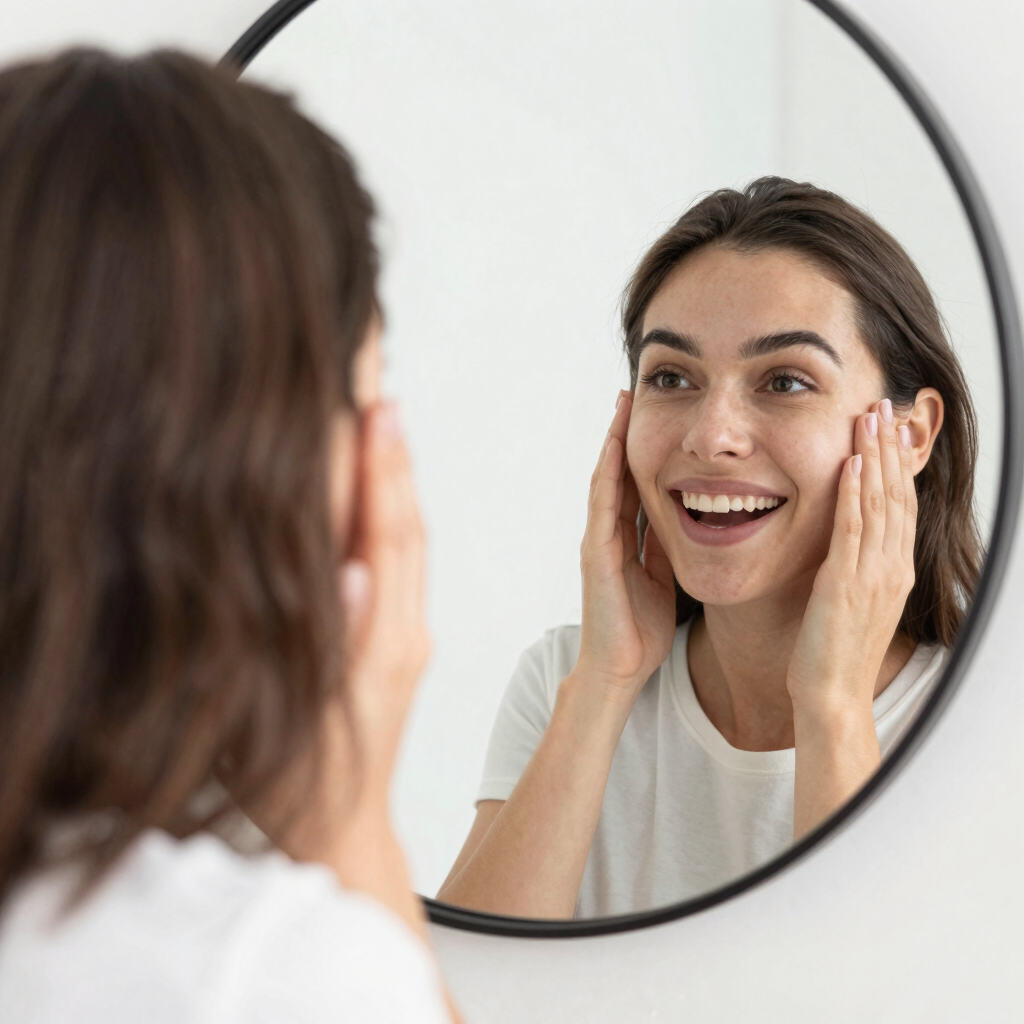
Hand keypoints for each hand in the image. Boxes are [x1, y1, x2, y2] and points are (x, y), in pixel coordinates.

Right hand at [339, 400, 429, 799]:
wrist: (341, 835)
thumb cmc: (305, 788)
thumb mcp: (317, 719)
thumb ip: (343, 643)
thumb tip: (358, 571)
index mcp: (381, 644)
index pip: (385, 539)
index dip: (380, 472)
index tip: (377, 409)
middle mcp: (403, 633)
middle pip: (405, 529)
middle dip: (393, 459)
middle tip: (383, 393)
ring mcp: (404, 639)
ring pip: (406, 544)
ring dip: (397, 481)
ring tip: (384, 423)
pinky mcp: (398, 646)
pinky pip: (400, 568)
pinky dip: (389, 519)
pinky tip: (374, 492)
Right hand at [574, 390, 675, 707]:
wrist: (619, 670)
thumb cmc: (642, 630)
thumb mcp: (665, 578)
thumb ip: (667, 548)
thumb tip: (690, 519)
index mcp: (627, 540)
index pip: (636, 483)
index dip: (647, 448)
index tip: (660, 414)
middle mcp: (608, 533)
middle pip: (618, 471)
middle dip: (625, 432)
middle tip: (635, 391)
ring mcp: (598, 541)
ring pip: (606, 478)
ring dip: (613, 439)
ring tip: (622, 402)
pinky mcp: (596, 553)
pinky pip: (603, 503)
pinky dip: (608, 471)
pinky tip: (615, 443)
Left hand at [787, 398, 915, 712]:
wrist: (833, 695)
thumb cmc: (835, 653)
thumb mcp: (853, 603)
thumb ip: (856, 568)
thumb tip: (846, 541)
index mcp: (893, 571)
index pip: (900, 504)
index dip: (896, 463)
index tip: (889, 428)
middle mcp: (891, 568)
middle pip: (896, 494)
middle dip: (889, 447)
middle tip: (883, 405)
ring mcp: (872, 575)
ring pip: (879, 503)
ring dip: (873, 457)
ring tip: (869, 418)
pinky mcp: (846, 583)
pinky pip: (852, 530)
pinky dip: (852, 493)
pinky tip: (849, 463)